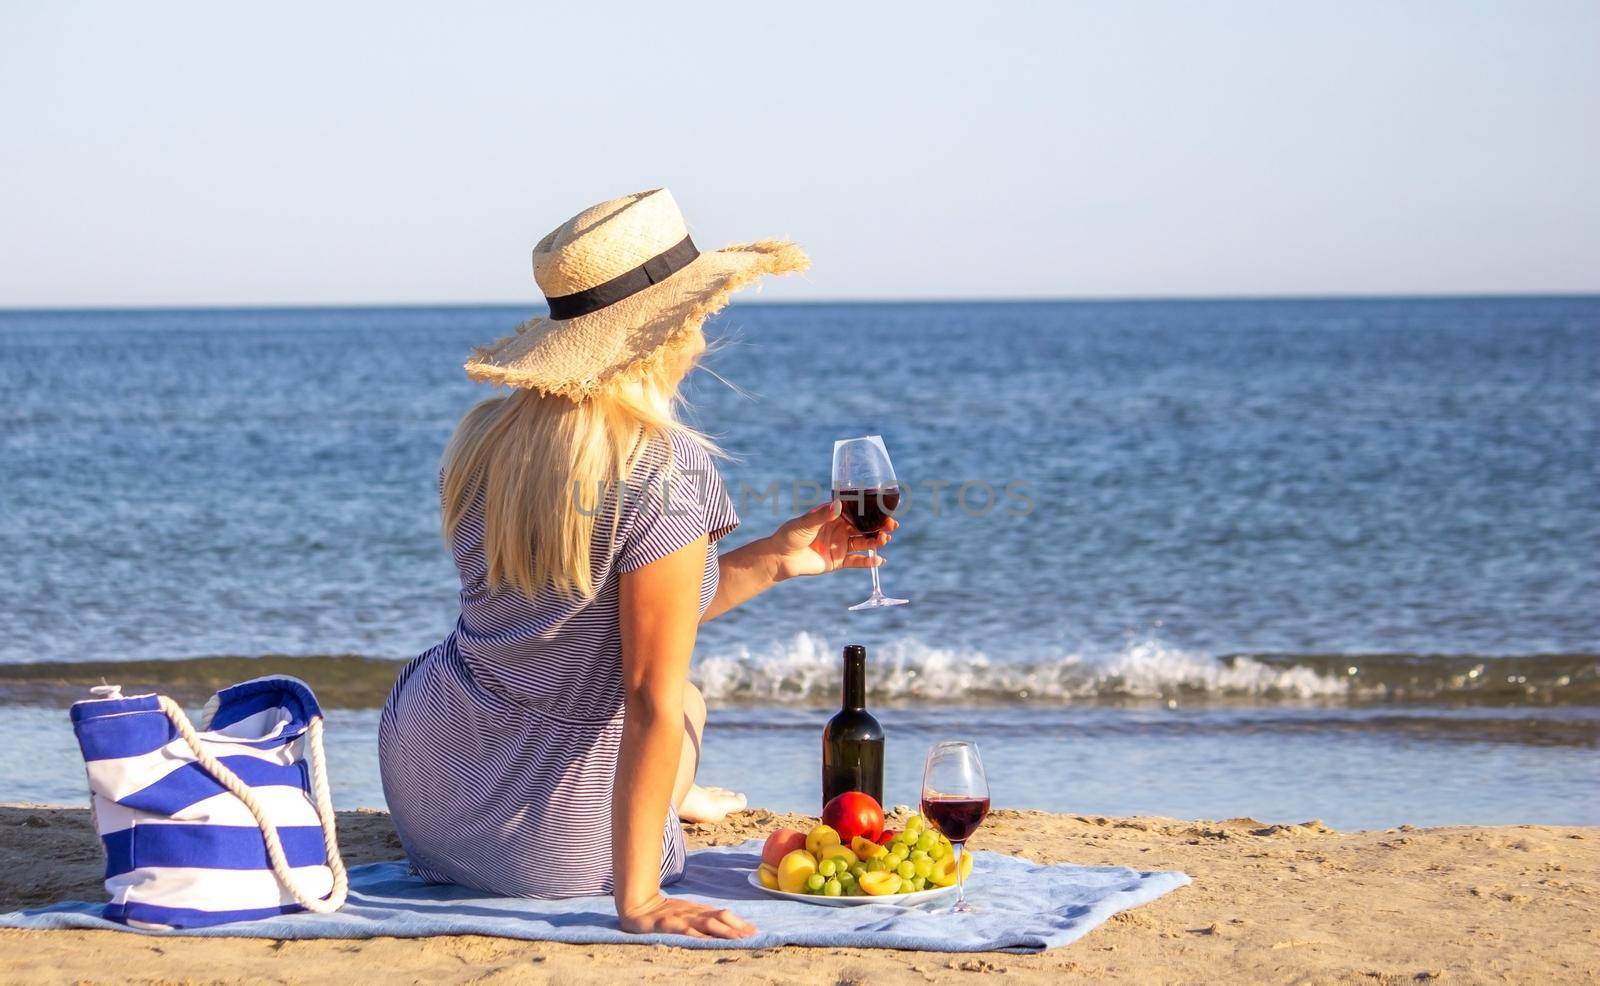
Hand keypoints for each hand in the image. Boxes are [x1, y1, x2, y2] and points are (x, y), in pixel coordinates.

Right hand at [617, 894, 756, 938]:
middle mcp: (693, 912)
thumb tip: (727, 927)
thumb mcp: (687, 914)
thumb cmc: (665, 913)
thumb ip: (704, 919)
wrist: (638, 906)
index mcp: (699, 910)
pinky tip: (707, 941)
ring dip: (724, 931)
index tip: (755, 931)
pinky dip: (697, 935)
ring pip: (706, 923)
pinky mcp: (667, 925)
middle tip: (752, 935)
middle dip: (736, 926)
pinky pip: (684, 930)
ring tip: (738, 939)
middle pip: (719, 917)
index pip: (723, 915)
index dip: (739, 922)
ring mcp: (681, 918)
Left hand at [765, 500, 897, 580]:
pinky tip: (879, 560)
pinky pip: (856, 561)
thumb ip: (823, 515)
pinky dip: (868, 562)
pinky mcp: (838, 561)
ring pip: (863, 543)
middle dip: (879, 526)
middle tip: (892, 526)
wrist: (781, 558)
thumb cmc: (790, 535)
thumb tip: (839, 505)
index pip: (857, 512)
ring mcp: (840, 545)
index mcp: (833, 516)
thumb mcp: (806, 523)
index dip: (871, 512)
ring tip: (885, 540)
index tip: (885, 510)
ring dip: (875, 542)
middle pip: (864, 527)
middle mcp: (839, 529)